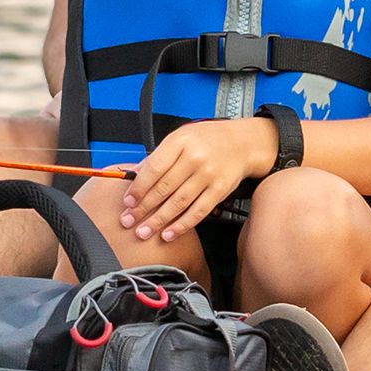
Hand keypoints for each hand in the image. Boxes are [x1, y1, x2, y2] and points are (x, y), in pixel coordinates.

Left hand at [119, 117, 273, 243]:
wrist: (243, 143)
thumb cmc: (208, 139)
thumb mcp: (181, 137)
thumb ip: (159, 156)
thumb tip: (135, 175)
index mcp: (180, 142)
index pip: (154, 168)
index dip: (138, 188)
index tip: (128, 202)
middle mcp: (194, 158)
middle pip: (164, 188)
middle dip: (143, 208)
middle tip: (129, 221)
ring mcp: (208, 175)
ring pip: (179, 203)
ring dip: (159, 220)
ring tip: (144, 231)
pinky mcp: (219, 190)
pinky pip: (198, 212)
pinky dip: (182, 225)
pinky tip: (169, 233)